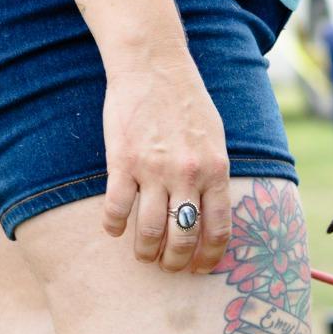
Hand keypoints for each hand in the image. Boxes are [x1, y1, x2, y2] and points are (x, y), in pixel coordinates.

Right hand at [101, 49, 231, 272]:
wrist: (153, 66)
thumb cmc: (189, 103)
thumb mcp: (217, 140)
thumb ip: (215, 176)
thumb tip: (214, 213)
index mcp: (216, 172)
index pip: (218, 230)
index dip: (209, 256)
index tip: (201, 267)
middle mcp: (188, 175)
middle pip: (183, 237)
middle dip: (176, 261)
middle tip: (169, 266)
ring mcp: (154, 170)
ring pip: (150, 230)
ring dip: (146, 251)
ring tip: (144, 255)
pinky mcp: (122, 161)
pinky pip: (117, 207)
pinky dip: (114, 226)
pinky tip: (114, 231)